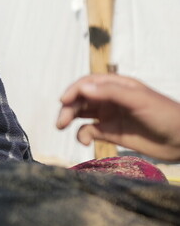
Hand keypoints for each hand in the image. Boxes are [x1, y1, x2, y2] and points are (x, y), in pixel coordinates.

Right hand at [56, 74, 179, 159]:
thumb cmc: (164, 114)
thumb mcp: (139, 99)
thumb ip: (110, 92)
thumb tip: (82, 88)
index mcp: (117, 86)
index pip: (88, 83)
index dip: (74, 90)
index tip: (64, 101)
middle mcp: (110, 99)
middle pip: (81, 99)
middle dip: (68, 107)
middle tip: (61, 122)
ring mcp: (109, 115)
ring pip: (81, 113)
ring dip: (70, 118)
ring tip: (62, 127)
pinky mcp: (110, 132)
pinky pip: (89, 131)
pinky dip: (82, 135)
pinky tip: (85, 141)